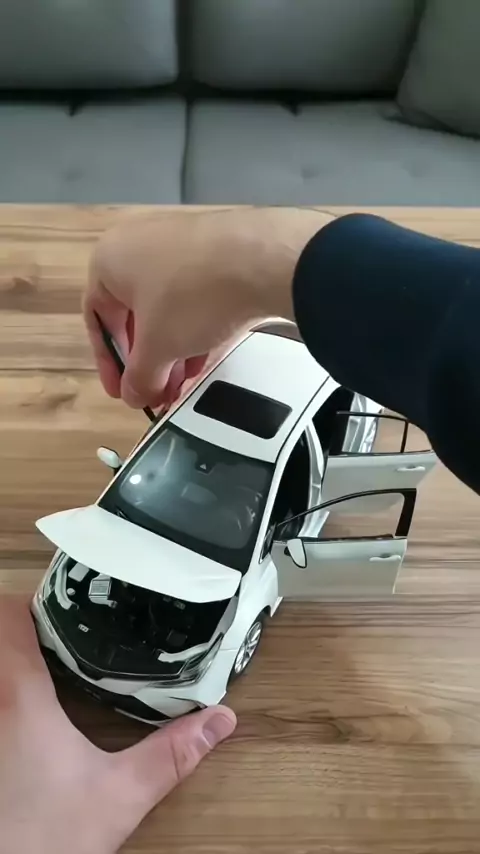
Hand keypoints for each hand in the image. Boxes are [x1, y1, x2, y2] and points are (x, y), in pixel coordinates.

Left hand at [0, 598, 235, 853]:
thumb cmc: (42, 841)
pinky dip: (6, 689)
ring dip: (11, 657)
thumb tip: (219, 721)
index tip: (66, 607)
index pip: (7, 616)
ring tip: (47, 662)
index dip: (34, 601)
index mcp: (19, 698)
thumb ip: (169, 756)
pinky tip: (30, 713)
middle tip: (62, 632)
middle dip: (23, 627)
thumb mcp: (117, 798)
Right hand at [84, 207, 330, 409]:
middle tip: (157, 392)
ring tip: (182, 386)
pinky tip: (205, 361)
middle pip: (135, 314)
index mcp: (110, 259)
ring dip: (172, 351)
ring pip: (168, 308)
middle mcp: (140, 244)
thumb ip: (140, 375)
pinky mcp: (217, 251)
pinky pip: (196, 297)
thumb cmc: (191, 296)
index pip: (98, 318)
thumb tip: (133, 394)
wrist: (262, 258)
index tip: (122, 391)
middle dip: (147, 360)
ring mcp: (181, 244)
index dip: (110, 362)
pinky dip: (196, 330)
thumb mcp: (158, 347)